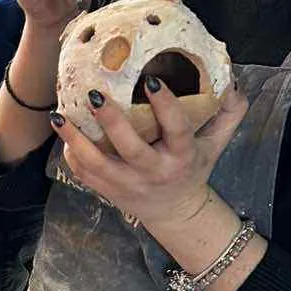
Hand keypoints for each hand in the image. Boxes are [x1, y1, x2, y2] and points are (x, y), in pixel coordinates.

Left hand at [52, 78, 246, 229]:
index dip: (166, 106)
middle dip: (112, 122)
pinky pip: (84, 174)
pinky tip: (62, 132)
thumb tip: (231, 79)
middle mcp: (153, 172)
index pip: (177, 129)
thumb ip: (229, 112)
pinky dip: (71, 154)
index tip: (152, 81)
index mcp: (182, 156)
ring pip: (97, 164)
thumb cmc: (194, 167)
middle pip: (131, 148)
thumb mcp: (216, 143)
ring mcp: (127, 185)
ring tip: (59, 116)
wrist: (174, 211)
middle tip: (95, 94)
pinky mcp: (108, 191)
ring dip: (76, 139)